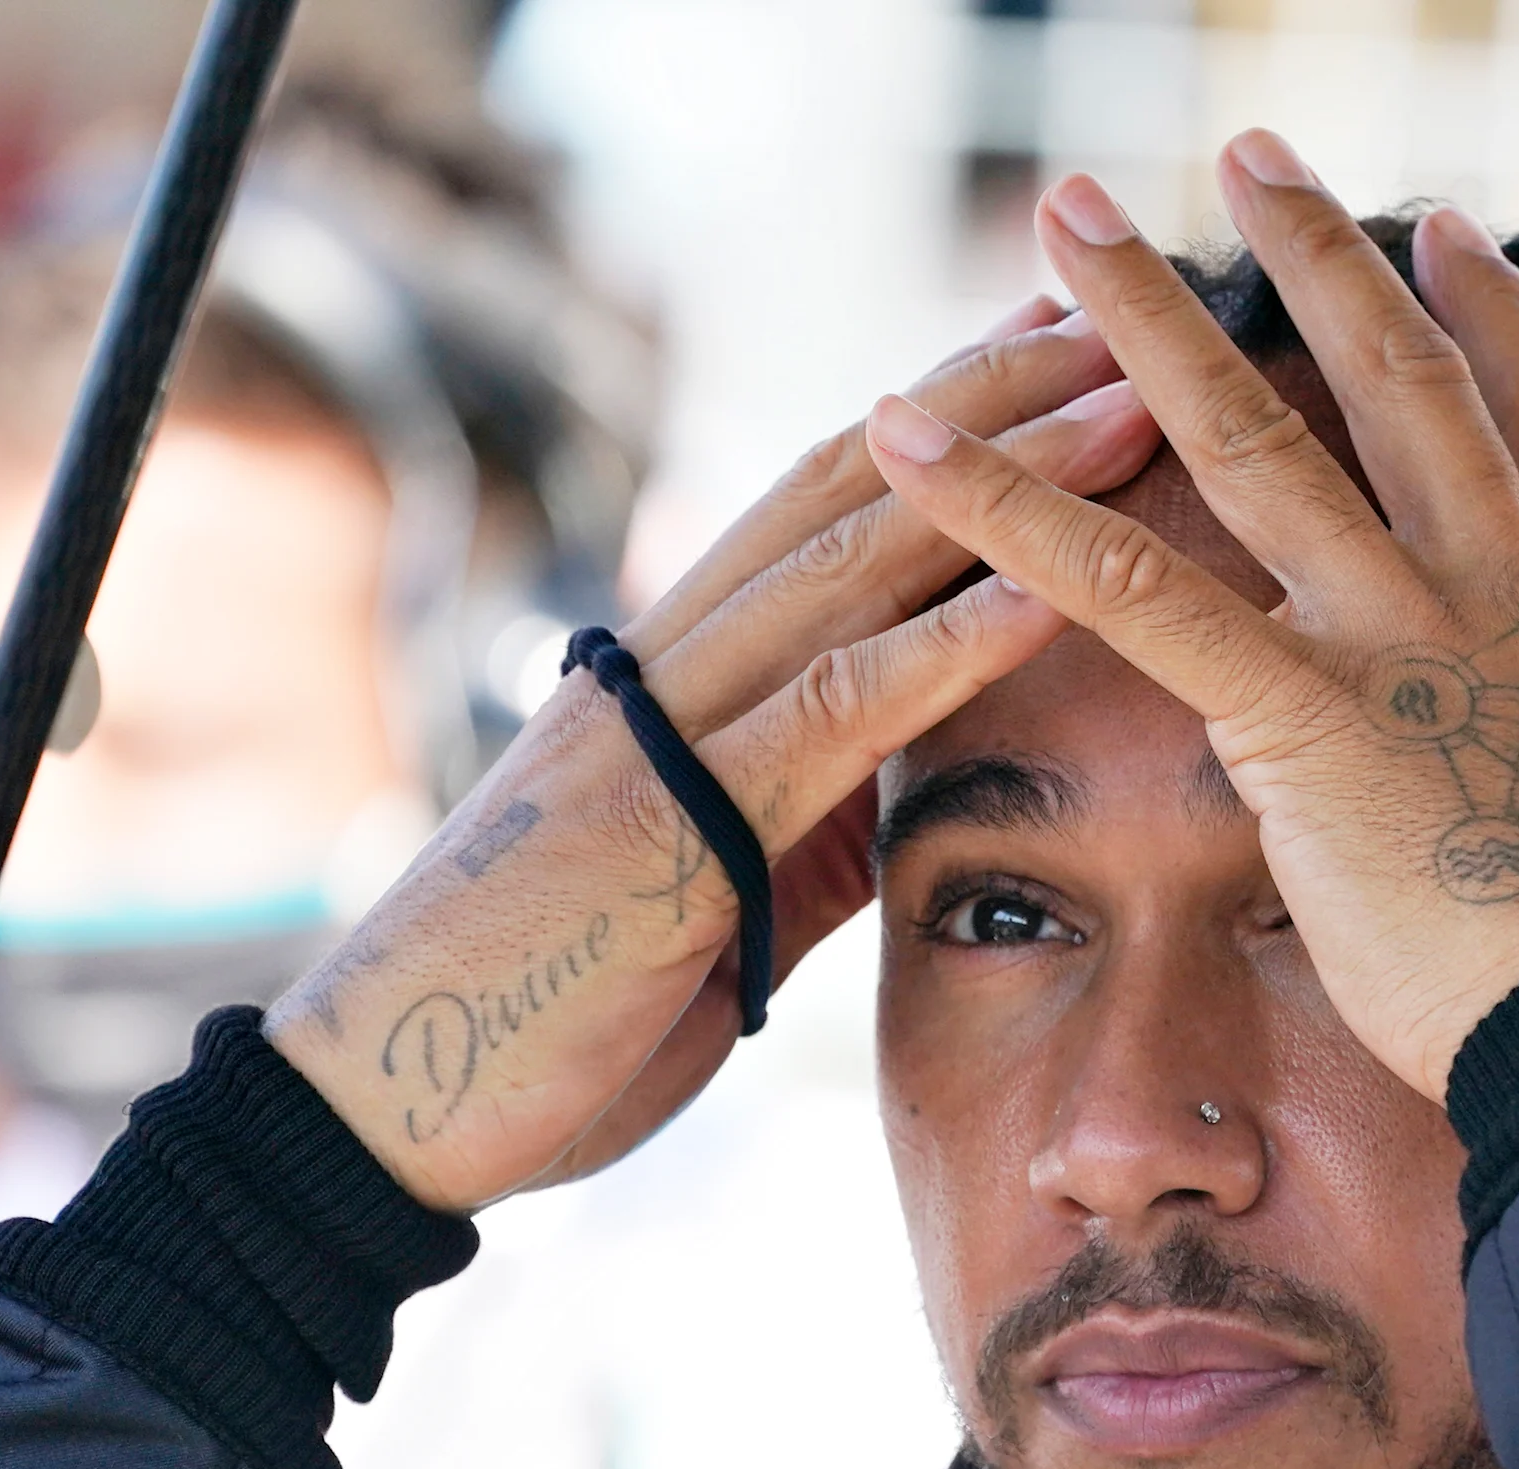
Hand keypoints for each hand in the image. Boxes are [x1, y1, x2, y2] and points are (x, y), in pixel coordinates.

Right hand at [271, 301, 1162, 1207]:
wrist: (385, 1114)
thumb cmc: (543, 1017)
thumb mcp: (710, 903)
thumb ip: (800, 822)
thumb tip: (898, 784)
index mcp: (668, 680)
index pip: (822, 507)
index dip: (944, 417)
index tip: (1056, 342)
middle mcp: (662, 671)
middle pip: (850, 488)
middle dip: (993, 392)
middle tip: (1121, 305)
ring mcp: (661, 736)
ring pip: (851, 566)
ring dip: (1008, 484)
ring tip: (1134, 402)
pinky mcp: (671, 826)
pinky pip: (831, 714)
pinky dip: (947, 647)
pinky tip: (1054, 593)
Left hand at [865, 144, 1518, 1102]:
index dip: (1494, 321)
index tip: (1446, 234)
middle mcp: (1512, 591)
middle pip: (1402, 383)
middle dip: (1318, 256)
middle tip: (1250, 156)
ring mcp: (1408, 638)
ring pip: (1256, 437)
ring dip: (1148, 315)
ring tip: (1070, 214)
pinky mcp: (1305, 716)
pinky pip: (1132, 590)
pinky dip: (1012, 511)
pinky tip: (918, 442)